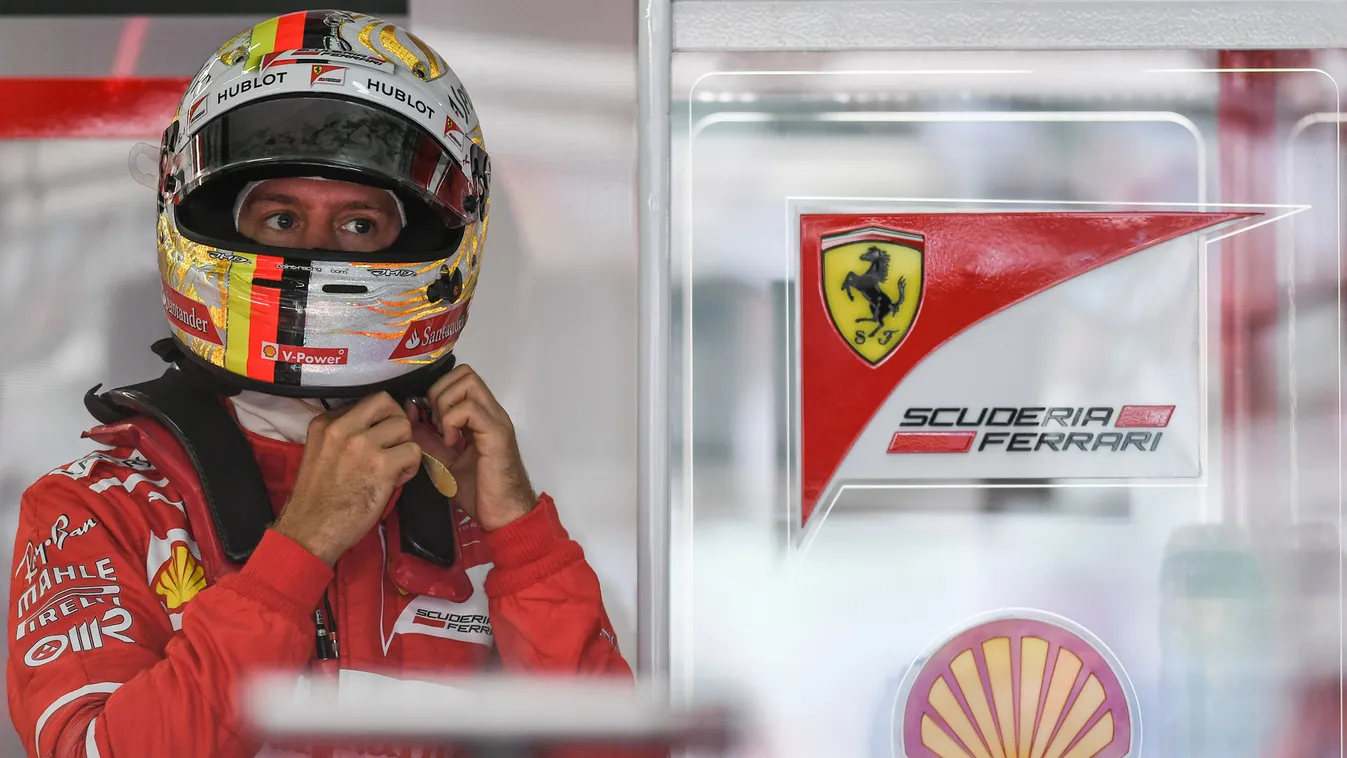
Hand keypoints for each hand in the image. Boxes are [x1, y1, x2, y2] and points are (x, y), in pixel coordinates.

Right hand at [274, 392, 421, 565]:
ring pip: (404, 427)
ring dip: (405, 447)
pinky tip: (396, 480)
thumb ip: (346, 435)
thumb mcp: (321, 453)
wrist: (310, 530)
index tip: (378, 439)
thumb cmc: (317, 498)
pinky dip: (411, 467)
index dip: (380, 420)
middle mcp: (343, 428)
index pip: (367, 403)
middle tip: (393, 445)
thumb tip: (380, 425)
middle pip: (386, 403)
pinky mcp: (381, 465)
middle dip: (397, 422)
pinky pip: (413, 452)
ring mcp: (362, 444)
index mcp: (325, 423)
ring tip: (393, 467)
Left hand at [408, 364, 535, 530]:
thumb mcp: (445, 461)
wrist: (504, 516)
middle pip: (464, 373)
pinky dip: (452, 423)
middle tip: (436, 425)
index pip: (460, 378)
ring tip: (445, 434)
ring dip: (446, 406)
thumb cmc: (480, 493)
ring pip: (467, 383)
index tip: (428, 421)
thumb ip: (430, 440)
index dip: (438, 392)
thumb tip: (409, 419)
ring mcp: (496, 421)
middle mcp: (491, 412)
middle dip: (440, 394)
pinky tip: (452, 445)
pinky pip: (469, 410)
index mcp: (481, 416)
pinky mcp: (497, 434)